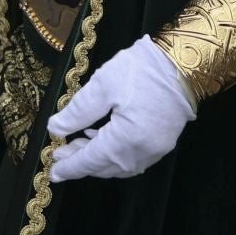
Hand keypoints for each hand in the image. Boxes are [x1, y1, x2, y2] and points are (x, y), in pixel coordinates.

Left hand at [46, 36, 195, 181]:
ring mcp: (157, 148)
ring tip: (75, 146)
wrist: (182, 62)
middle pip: (106, 166)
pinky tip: (99, 139)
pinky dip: (113, 154)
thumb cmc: (142, 69)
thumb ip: (77, 111)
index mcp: (128, 139)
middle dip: (81, 162)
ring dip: (97, 159)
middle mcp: (144, 151)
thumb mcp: (103, 85)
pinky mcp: (163, 141)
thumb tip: (56, 129)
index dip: (71, 167)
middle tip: (59, 154)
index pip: (92, 160)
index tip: (53, 172)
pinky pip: (133, 157)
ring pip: (120, 165)